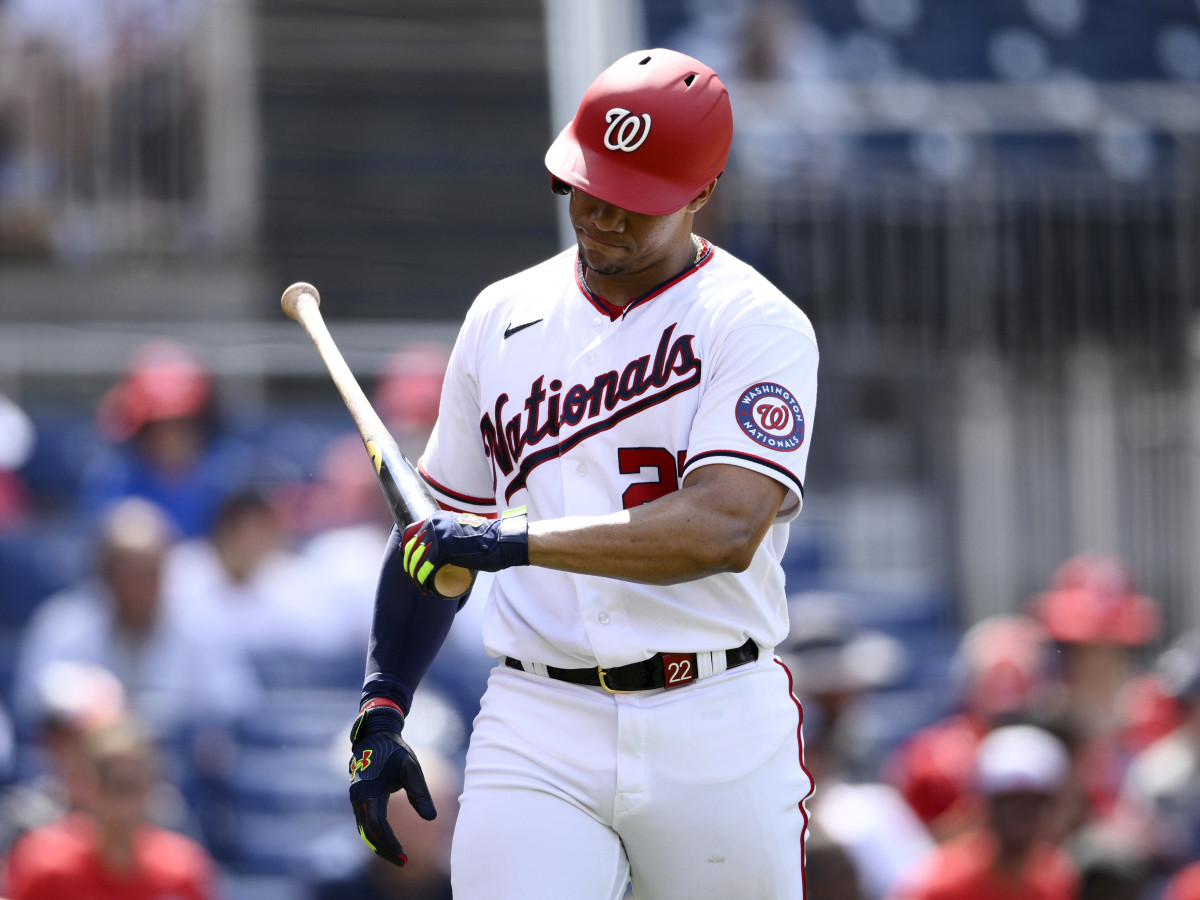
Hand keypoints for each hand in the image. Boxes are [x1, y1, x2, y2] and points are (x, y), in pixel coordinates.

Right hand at [348, 703, 435, 866]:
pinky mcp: (359, 800)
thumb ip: (419, 793)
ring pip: (365, 830)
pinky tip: (389, 843)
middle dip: (384, 849)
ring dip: (379, 845)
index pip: (377, 825)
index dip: (389, 842)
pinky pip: (365, 823)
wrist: (375, 736)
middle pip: (369, 833)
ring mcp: (356, 800)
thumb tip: (431, 818)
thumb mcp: (411, 768)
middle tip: (403, 862)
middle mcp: (358, 799)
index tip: (403, 854)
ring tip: (398, 856)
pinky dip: (376, 835)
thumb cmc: (394, 751)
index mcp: (369, 791)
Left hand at [402, 508, 528, 591]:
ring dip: (415, 576)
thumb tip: (445, 546)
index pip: (411, 533)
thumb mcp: (462, 528)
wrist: (500, 541)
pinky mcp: (442, 551)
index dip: (407, 549)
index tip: (410, 561)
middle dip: (410, 565)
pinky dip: (422, 581)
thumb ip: (452, 532)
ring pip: (416, 560)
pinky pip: (425, 569)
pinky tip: (424, 588)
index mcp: (436, 517)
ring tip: (421, 585)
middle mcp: (433, 524)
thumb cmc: (486, 538)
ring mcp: (437, 537)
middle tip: (416, 576)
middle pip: (411, 548)